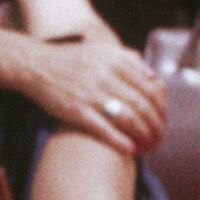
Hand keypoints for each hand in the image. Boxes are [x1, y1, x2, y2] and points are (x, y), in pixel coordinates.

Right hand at [25, 34, 170, 153]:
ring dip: (143, 135)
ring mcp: (91, 94)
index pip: (150, 87)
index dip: (161, 106)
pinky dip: (120, 141)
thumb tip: (154, 77)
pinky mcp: (76, 111)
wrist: (36, 66)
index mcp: (115, 61)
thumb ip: (129, 59)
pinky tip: (130, 149)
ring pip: (128, 119)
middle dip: (156, 124)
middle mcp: (106, 76)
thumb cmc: (71, 60)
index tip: (163, 118)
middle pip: (142, 105)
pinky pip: (105, 130)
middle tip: (160, 135)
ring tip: (150, 145)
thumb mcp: (102, 50)